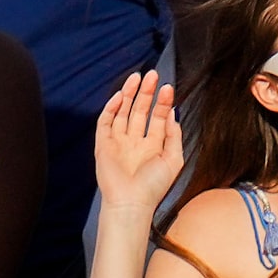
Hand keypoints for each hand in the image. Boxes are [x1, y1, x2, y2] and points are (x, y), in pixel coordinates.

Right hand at [94, 69, 185, 217]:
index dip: (162, 102)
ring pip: (122, 112)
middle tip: (152, 75)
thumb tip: (172, 114)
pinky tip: (120, 96)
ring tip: (137, 78)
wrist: (132, 203)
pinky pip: (105, 122)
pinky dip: (111, 108)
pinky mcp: (103, 145)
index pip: (157, 118)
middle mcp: (135, 141)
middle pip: (140, 110)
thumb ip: (174, 136)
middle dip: (146, 93)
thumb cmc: (153, 187)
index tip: (168, 88)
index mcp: (152, 146)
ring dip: (129, 94)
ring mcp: (118, 142)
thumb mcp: (173, 160)